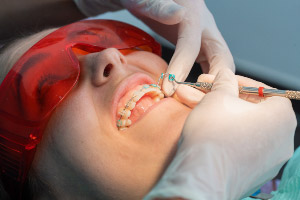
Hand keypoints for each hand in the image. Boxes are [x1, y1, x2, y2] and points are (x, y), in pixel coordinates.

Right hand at [144, 68, 295, 199]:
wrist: (201, 178)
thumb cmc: (212, 134)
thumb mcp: (217, 97)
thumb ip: (224, 82)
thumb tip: (225, 75)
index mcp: (282, 117)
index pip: (264, 91)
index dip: (239, 82)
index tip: (222, 80)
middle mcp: (282, 141)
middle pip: (251, 109)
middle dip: (224, 97)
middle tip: (204, 90)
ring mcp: (269, 160)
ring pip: (243, 127)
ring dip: (221, 114)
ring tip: (196, 105)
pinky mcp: (253, 173)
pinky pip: (241, 145)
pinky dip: (225, 133)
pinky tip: (205, 127)